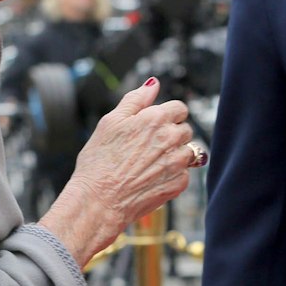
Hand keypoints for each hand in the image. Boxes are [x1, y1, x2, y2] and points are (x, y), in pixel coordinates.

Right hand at [42, 80, 193, 264]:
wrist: (98, 201)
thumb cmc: (98, 162)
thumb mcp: (110, 122)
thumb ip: (135, 100)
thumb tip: (153, 84)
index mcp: (156, 118)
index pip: (179, 108)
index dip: (166, 116)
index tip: (153, 127)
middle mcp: (171, 139)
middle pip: (184, 130)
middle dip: (170, 135)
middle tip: (146, 148)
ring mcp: (177, 163)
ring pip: (188, 152)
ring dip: (174, 156)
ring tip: (149, 165)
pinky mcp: (178, 184)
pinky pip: (184, 174)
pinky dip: (172, 176)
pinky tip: (150, 179)